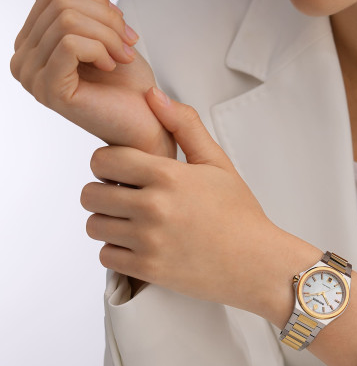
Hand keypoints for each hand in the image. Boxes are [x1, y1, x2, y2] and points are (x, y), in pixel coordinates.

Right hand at [10, 0, 175, 158]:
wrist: (147, 123)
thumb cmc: (128, 86)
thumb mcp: (101, 34)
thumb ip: (70, 6)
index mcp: (32, 43)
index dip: (95, 1)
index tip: (121, 26)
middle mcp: (24, 59)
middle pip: (59, 1)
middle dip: (106, 18)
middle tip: (128, 42)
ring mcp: (33, 77)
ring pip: (67, 20)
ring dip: (108, 35)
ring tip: (124, 56)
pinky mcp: (50, 91)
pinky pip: (71, 44)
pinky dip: (101, 49)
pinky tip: (111, 66)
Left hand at [80, 87, 287, 312]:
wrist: (257, 262)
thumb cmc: (239, 213)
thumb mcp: (217, 162)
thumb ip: (185, 125)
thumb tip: (153, 96)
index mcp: (167, 175)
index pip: (102, 160)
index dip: (106, 164)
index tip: (120, 172)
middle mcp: (153, 207)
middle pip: (90, 194)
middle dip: (103, 193)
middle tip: (124, 198)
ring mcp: (149, 241)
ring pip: (94, 226)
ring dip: (107, 222)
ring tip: (131, 222)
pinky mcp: (148, 270)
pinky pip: (106, 257)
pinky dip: (117, 251)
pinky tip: (138, 244)